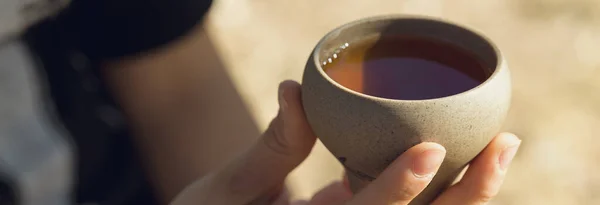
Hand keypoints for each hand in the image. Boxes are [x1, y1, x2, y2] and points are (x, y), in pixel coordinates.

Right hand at [170, 80, 520, 204]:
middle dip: (465, 196)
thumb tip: (293, 89)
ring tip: (499, 150)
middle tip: (503, 147)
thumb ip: (271, 148)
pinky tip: (463, 155)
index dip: (397, 187)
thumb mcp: (227, 190)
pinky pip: (399, 204)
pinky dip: (438, 186)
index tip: (430, 150)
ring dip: (464, 191)